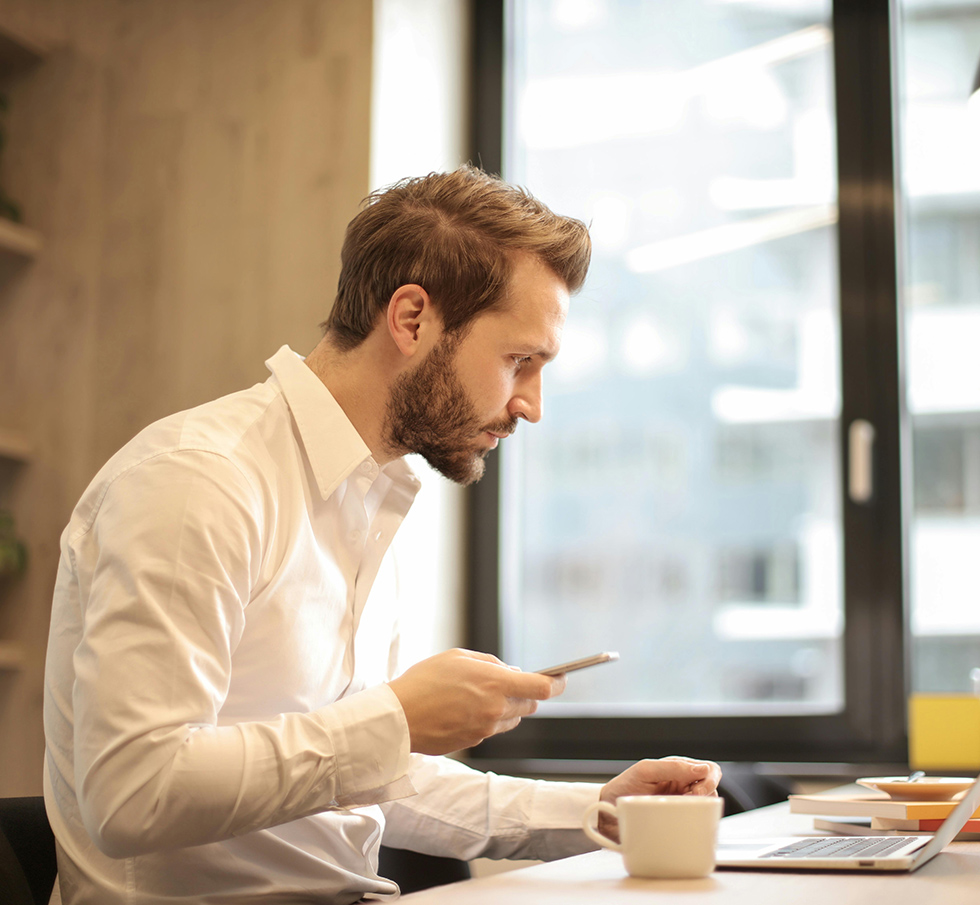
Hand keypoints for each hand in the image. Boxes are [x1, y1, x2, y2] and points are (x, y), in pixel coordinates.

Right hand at [388, 649, 565, 754]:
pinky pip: (491, 729)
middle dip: (525, 693)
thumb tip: (511, 672)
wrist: (398, 717)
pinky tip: (463, 709)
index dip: (556, 683)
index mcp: (495, 684)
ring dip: (506, 707)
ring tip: (477, 695)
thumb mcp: (458, 657)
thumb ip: (490, 663)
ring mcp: (486, 730)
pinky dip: (487, 719)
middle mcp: (495, 710)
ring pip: (512, 719)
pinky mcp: (474, 742)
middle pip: (530, 705)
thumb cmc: (424, 681)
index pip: (541, 688)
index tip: (561, 678)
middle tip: (508, 682)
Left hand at [596, 756, 722, 842]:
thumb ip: (672, 767)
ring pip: (707, 806)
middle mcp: (683, 786)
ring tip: (682, 811)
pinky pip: (696, 823)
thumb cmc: (624, 787)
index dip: (709, 779)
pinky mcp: (678, 822)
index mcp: (678, 769)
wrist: (606, 812)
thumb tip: (702, 770)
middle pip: (712, 788)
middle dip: (707, 794)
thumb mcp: (645, 771)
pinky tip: (684, 823)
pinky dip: (696, 823)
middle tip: (690, 800)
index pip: (709, 769)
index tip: (697, 790)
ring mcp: (681, 805)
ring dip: (701, 809)